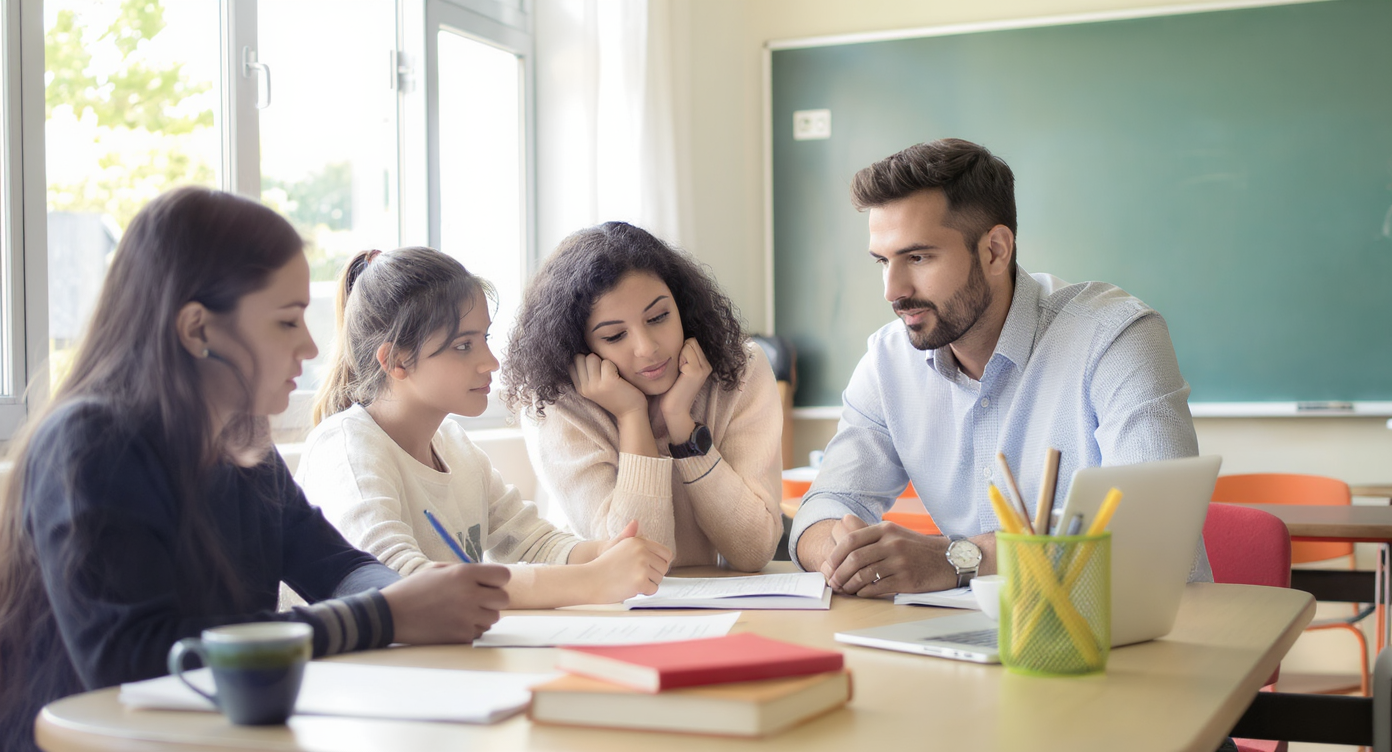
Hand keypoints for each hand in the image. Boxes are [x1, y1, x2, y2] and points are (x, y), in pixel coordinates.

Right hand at [381, 562, 509, 643]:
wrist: (391, 615)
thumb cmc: (413, 590)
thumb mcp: (438, 570)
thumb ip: (465, 571)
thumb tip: (488, 577)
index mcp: (464, 574)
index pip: (503, 575)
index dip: (497, 580)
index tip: (489, 584)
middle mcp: (469, 595)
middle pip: (503, 599)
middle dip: (492, 599)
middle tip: (476, 600)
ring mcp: (467, 617)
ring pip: (493, 618)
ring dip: (482, 616)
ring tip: (460, 612)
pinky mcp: (462, 636)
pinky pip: (479, 633)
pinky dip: (470, 629)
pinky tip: (452, 623)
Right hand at [570, 353, 646, 418]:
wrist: (631, 413)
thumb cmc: (616, 396)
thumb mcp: (596, 387)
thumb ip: (588, 374)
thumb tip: (584, 352)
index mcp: (580, 388)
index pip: (572, 363)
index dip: (584, 361)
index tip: (596, 369)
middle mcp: (584, 387)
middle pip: (580, 357)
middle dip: (593, 359)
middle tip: (605, 372)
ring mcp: (595, 385)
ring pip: (592, 357)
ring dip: (603, 362)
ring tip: (611, 374)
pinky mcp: (608, 382)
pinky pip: (607, 362)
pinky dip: (614, 366)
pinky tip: (618, 377)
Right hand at [586, 521, 672, 602]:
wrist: (590, 580)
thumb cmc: (604, 565)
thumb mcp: (617, 546)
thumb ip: (630, 536)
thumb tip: (635, 522)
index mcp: (639, 542)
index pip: (666, 553)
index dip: (660, 563)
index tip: (650, 568)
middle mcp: (642, 551)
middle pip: (664, 567)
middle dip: (653, 575)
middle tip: (636, 575)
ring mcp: (642, 566)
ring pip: (659, 579)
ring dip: (648, 583)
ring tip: (631, 580)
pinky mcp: (640, 581)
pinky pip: (653, 590)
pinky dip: (644, 592)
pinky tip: (630, 587)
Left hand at [659, 338, 712, 441]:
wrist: (674, 409)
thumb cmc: (673, 390)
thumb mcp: (681, 370)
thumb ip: (684, 357)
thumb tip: (677, 339)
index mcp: (705, 365)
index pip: (693, 342)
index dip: (682, 350)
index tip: (678, 366)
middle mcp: (707, 366)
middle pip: (691, 341)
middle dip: (681, 350)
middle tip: (678, 369)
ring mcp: (702, 368)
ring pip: (689, 344)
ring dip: (679, 355)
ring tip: (678, 372)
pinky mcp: (695, 371)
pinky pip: (684, 351)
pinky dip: (678, 360)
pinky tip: (677, 374)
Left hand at [818, 515, 957, 596]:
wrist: (949, 559)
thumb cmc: (917, 548)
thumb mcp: (895, 532)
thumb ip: (871, 531)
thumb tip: (844, 521)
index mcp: (886, 529)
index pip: (852, 540)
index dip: (836, 555)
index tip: (829, 566)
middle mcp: (892, 543)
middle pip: (854, 559)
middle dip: (839, 573)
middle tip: (833, 582)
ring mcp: (899, 562)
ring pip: (863, 574)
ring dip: (849, 585)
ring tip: (845, 589)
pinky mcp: (906, 579)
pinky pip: (877, 588)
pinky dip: (864, 592)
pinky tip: (860, 594)